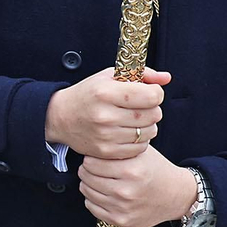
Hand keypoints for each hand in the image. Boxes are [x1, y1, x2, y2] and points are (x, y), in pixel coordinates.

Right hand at [45, 67, 167, 159]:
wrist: (60, 117)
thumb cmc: (88, 94)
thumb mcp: (109, 77)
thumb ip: (141, 74)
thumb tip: (166, 78)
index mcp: (105, 92)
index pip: (152, 96)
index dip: (155, 93)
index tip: (148, 92)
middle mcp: (105, 115)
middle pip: (154, 114)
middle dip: (152, 109)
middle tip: (139, 106)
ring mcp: (106, 135)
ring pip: (150, 132)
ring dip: (147, 125)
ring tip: (133, 119)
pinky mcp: (107, 151)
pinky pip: (140, 147)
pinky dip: (139, 139)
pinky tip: (127, 131)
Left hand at [79, 146, 198, 226]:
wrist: (175, 196)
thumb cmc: (155, 170)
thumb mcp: (141, 152)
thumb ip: (118, 147)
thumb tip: (91, 144)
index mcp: (132, 170)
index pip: (90, 162)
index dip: (91, 158)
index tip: (94, 158)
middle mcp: (127, 191)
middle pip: (86, 177)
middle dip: (87, 170)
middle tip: (94, 169)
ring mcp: (123, 208)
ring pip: (86, 191)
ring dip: (89, 184)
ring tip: (100, 180)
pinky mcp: (121, 221)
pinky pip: (91, 207)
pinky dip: (93, 199)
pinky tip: (104, 193)